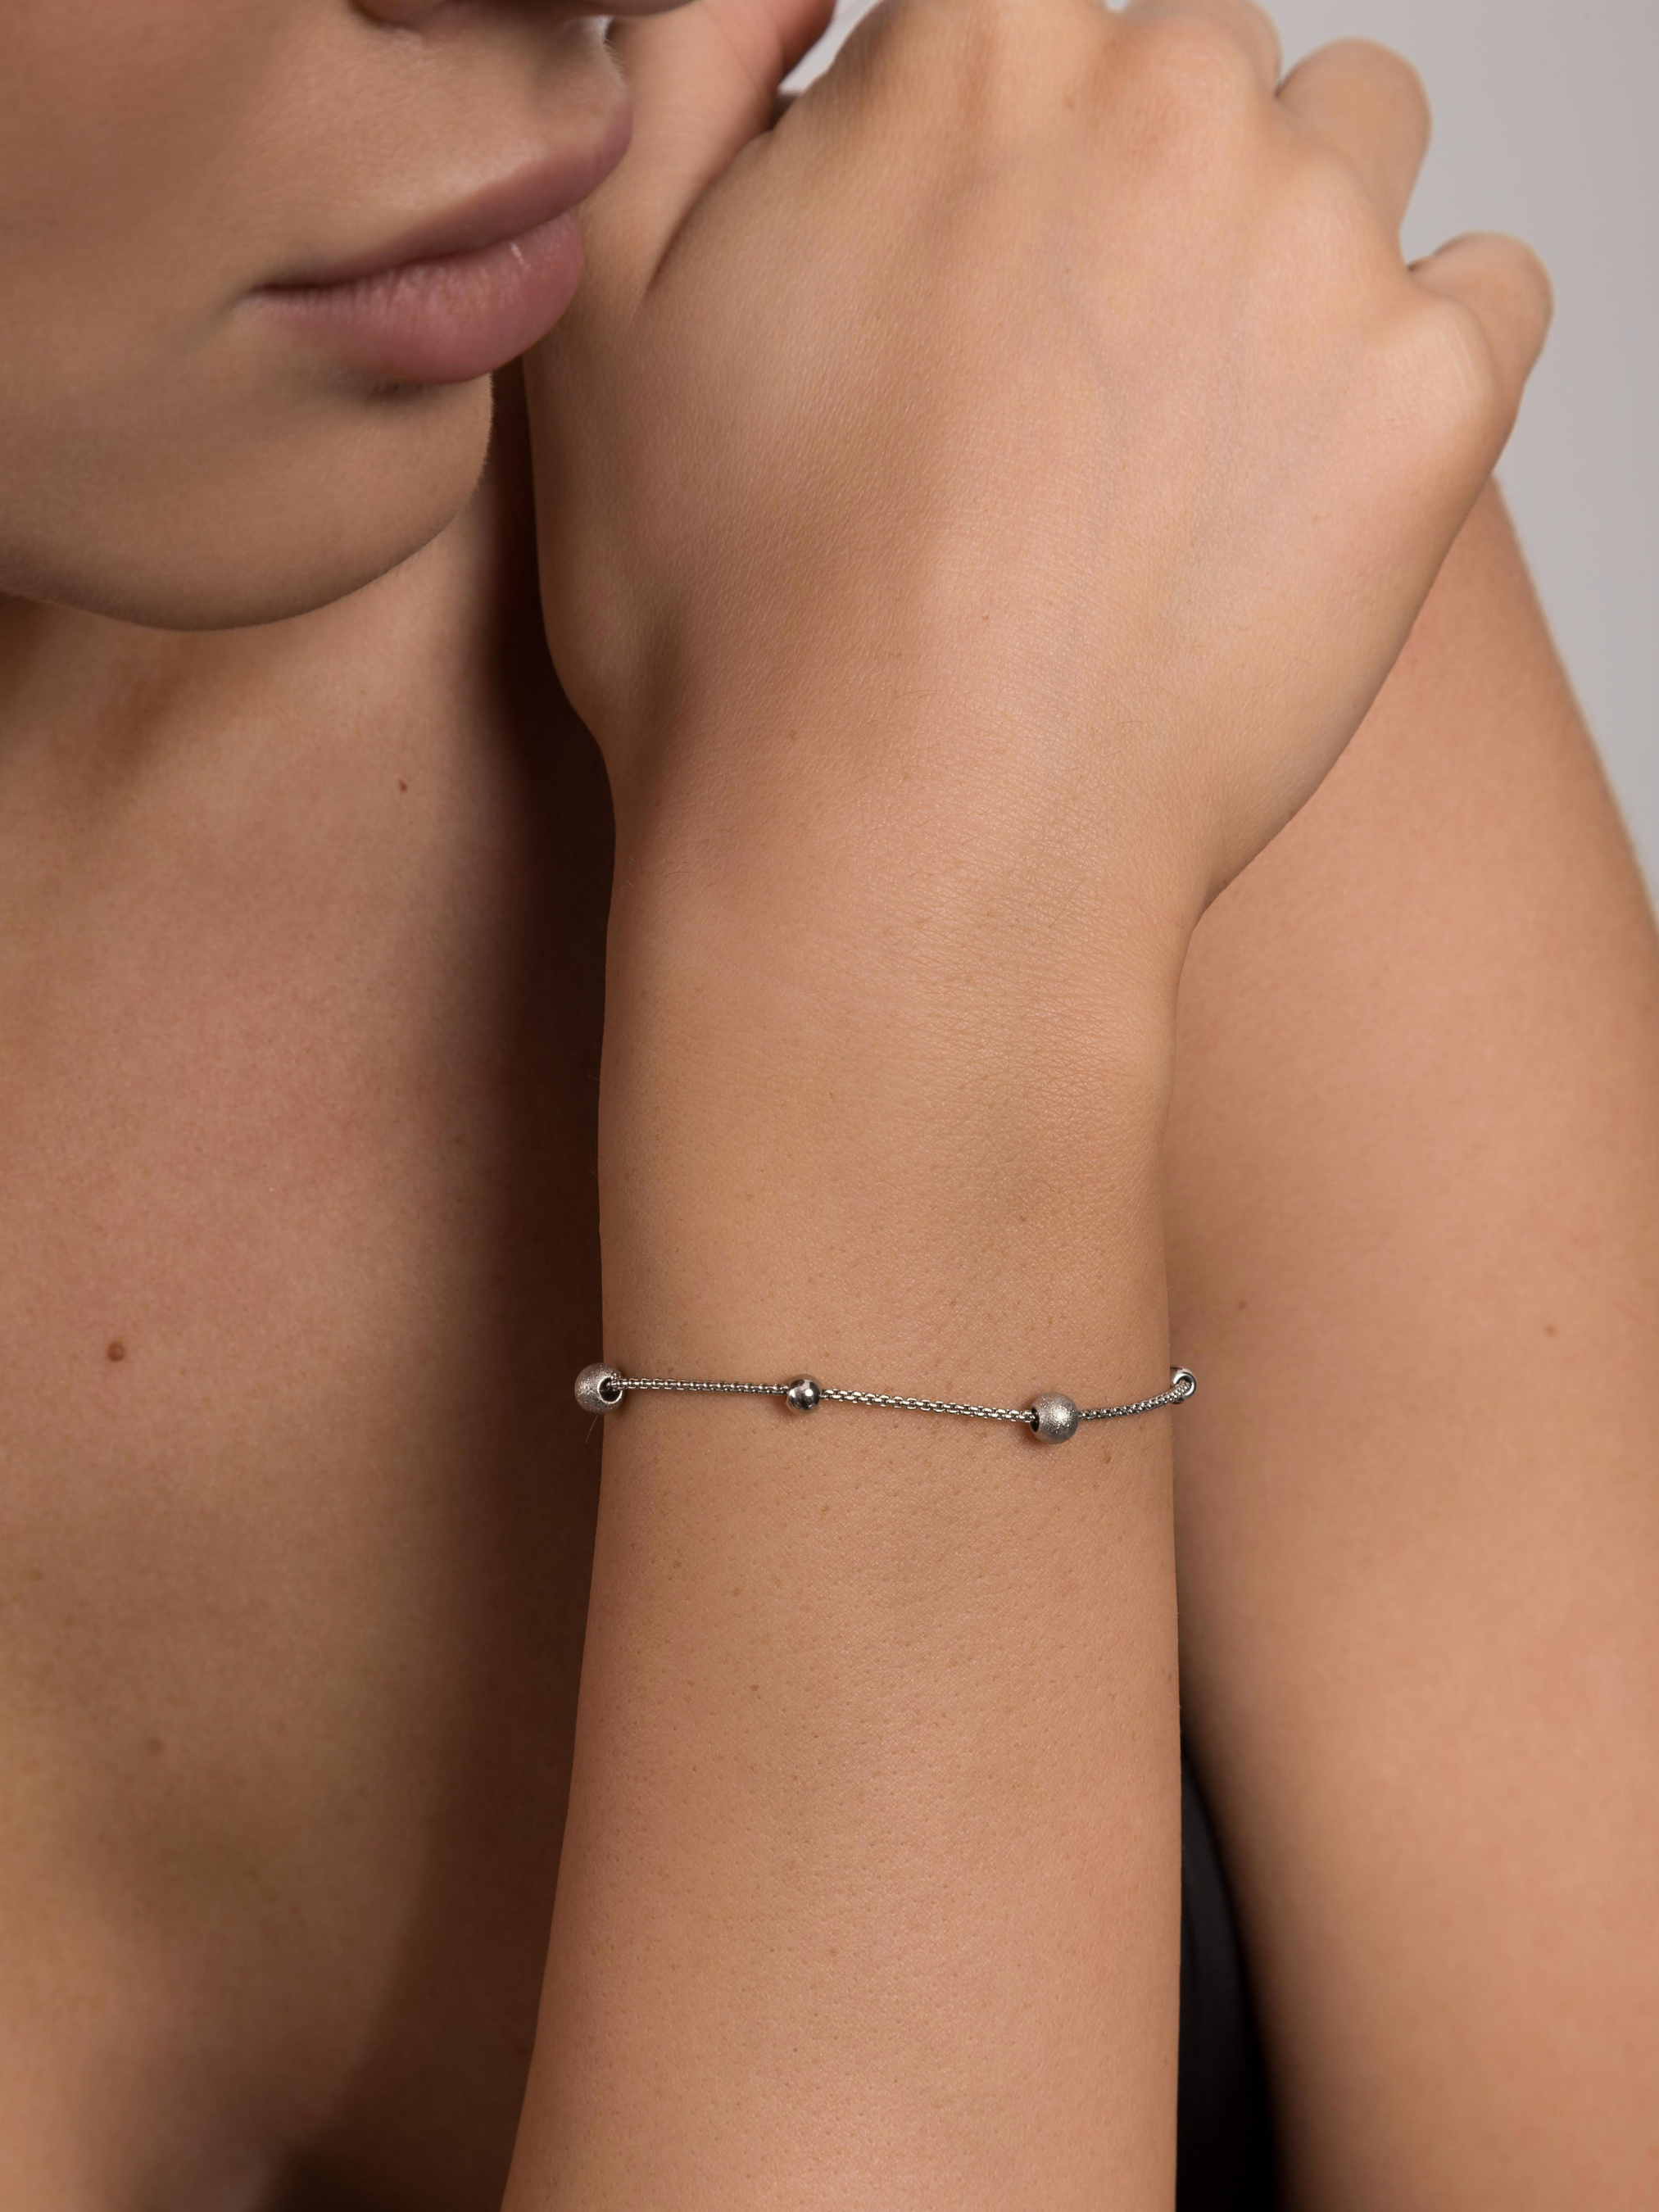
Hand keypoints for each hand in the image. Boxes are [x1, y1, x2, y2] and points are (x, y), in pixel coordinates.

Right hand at [529, 0, 1548, 947]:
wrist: (900, 868)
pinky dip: (1410, 362)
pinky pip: (1483, 297)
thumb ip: (698, 62)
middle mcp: (1176, 103)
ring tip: (1174, 438)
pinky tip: (1293, 478)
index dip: (974, 147)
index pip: (1021, 9)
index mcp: (980, 45)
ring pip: (1351, 150)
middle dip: (1130, 190)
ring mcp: (1324, 251)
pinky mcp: (1431, 408)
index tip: (956, 277)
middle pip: (1190, 70)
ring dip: (1280, 248)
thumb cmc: (737, 632)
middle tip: (1050, 391)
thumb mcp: (602, 302)